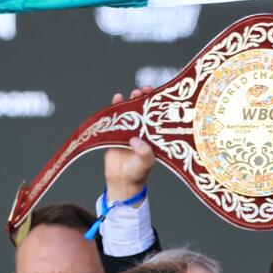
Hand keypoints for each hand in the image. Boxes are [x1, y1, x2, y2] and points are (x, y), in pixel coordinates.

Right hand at [105, 87, 155, 201]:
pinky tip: (117, 97)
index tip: (158, 95)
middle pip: (143, 109)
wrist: (121, 181)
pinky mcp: (115, 132)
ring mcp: (128, 130)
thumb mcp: (145, 162)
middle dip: (143, 98)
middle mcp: (142, 130)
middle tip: (144, 91)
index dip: (157, 104)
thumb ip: (144, 152)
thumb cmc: (138, 172)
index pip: (157, 116)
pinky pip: (115, 117)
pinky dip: (115, 107)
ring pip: (129, 111)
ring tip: (132, 93)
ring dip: (130, 101)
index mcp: (152, 135)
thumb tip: (135, 140)